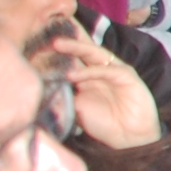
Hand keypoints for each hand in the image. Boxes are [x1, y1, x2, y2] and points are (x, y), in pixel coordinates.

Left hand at [41, 34, 159, 147]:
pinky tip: (72, 75)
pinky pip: (106, 70)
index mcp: (88, 77)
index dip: (60, 48)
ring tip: (57, 44)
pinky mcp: (127, 76)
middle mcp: (101, 70)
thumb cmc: (104, 125)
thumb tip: (42, 82)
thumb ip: (65, 92)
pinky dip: (88, 72)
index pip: (73, 57)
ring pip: (94, 53)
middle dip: (67, 40)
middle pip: (83, 49)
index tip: (40, 39)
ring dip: (76, 48)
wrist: (130, 139)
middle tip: (48, 31)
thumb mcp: (76, 107)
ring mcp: (115, 71)